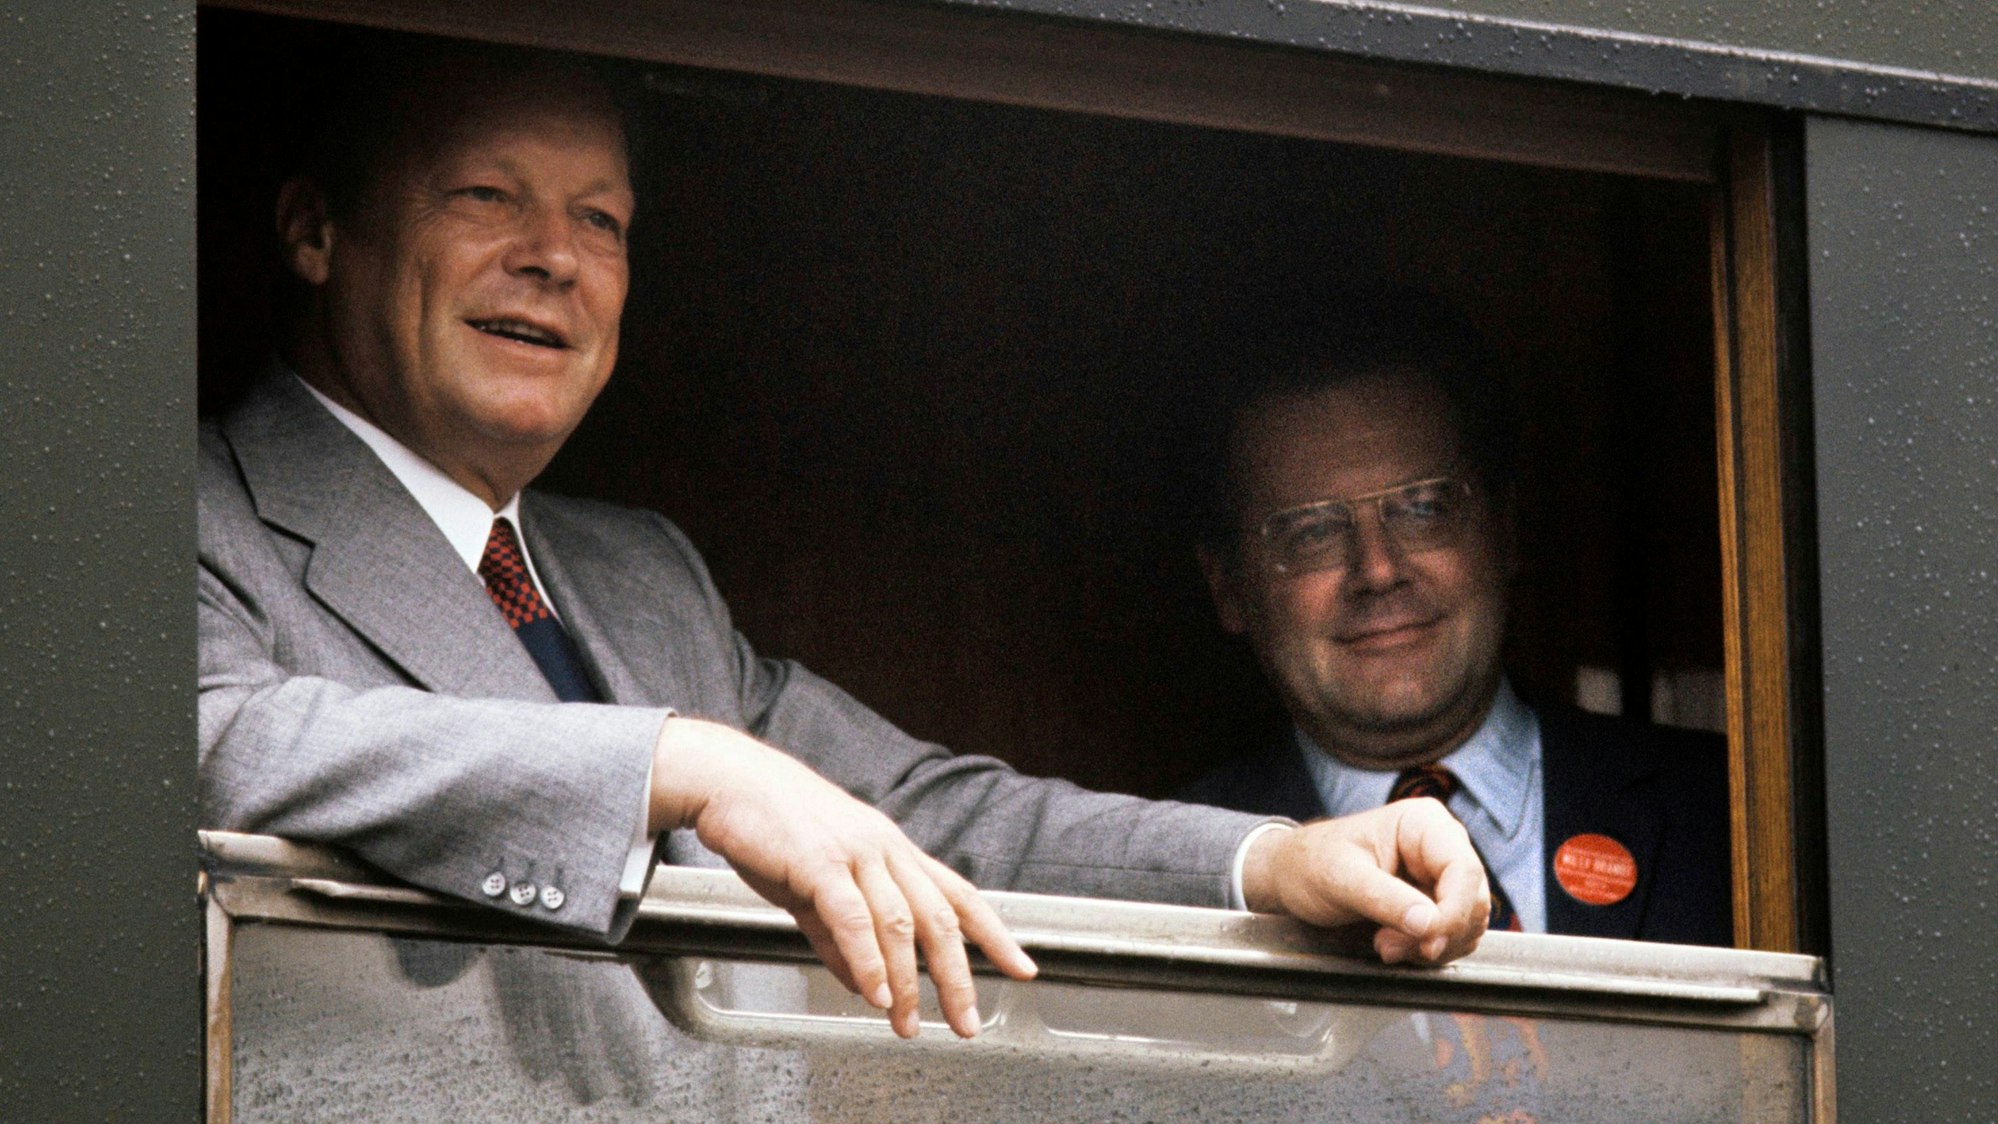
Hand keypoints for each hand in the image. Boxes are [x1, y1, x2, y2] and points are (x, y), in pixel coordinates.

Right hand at [648, 716, 1036, 1038]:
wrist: (729, 780)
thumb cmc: (772, 826)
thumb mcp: (816, 888)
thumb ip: (841, 938)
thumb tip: (863, 983)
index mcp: (893, 850)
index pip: (959, 895)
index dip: (995, 935)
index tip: (1022, 968)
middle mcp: (886, 848)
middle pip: (940, 918)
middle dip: (958, 977)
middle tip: (968, 1022)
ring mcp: (857, 851)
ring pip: (901, 923)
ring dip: (909, 981)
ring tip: (910, 1023)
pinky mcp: (820, 860)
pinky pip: (854, 916)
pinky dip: (868, 960)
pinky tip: (875, 992)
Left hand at [1240, 799, 1488, 964]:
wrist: (1293, 875)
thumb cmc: (1311, 864)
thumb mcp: (1341, 879)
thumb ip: (1386, 900)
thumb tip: (1429, 923)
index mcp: (1424, 823)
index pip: (1464, 871)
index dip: (1453, 913)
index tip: (1426, 942)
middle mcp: (1441, 845)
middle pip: (1473, 900)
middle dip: (1437, 934)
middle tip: (1388, 947)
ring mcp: (1441, 874)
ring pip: (1467, 923)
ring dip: (1432, 946)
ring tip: (1384, 945)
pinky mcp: (1436, 901)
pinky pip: (1453, 935)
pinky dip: (1429, 950)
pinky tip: (1395, 946)